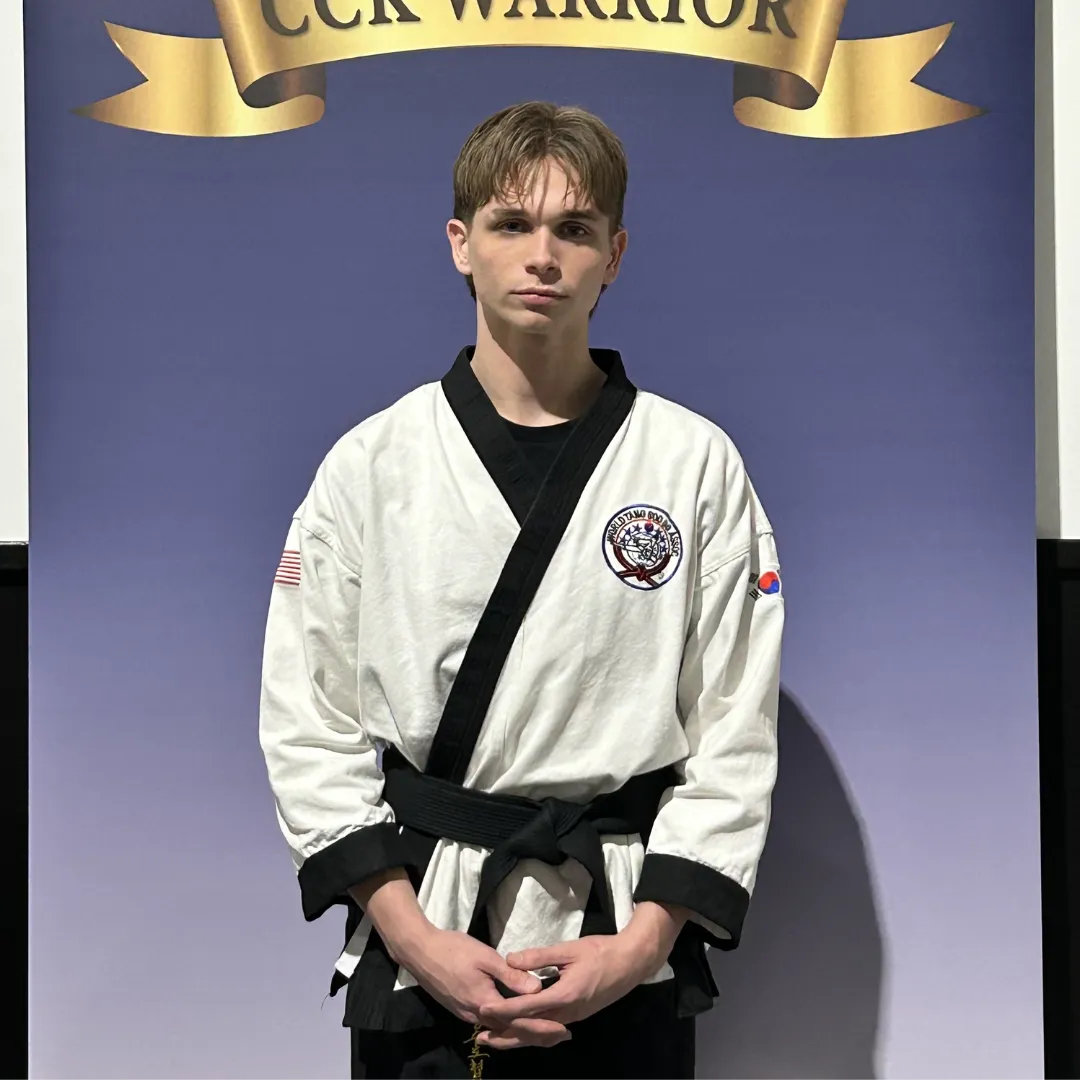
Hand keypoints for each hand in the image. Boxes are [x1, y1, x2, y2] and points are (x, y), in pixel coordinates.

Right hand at [406, 927, 572, 1047]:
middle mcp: (476, 1015)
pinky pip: (489, 1023)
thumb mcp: (486, 958)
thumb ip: (511, 975)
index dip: (543, 1025)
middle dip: (537, 1033)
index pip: (519, 1020)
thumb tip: (538, 989)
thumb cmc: (454, 950)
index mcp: (485, 1003)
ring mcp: (466, 1014)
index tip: (564, 1028)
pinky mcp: (461, 1009)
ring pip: (500, 1029)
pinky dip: (507, 1024)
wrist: (420, 951)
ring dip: (523, 1030)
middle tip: (562, 1035)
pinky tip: (518, 1019)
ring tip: (546, 1029)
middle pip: (511, 1031)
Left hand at [474, 902, 690, 1051]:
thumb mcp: (568, 949)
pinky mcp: (578, 1015)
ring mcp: (574, 1017)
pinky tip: (522, 1030)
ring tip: (495, 1038)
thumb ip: (539, 957)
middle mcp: (568, 1013)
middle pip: (531, 1030)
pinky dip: (533, 1033)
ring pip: (540, 1034)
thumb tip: (511, 959)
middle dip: (505, 1034)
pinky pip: (550, 1030)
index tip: (483, 1010)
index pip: (527, 1008)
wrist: (631, 962)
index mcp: (564, 996)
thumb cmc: (600, 952)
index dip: (504, 1010)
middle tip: (481, 1036)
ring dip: (517, 1036)